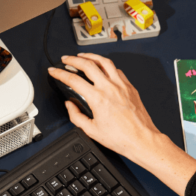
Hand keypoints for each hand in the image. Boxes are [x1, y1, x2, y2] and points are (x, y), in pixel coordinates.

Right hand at [48, 54, 195, 195]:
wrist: (141, 139)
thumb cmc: (121, 138)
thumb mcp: (91, 130)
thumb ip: (76, 116)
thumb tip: (70, 105)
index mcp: (98, 99)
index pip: (74, 80)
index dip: (60, 73)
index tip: (54, 71)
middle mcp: (110, 88)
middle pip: (88, 64)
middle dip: (73, 59)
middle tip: (66, 59)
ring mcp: (121, 85)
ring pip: (104, 62)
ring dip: (91, 56)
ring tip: (83, 56)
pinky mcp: (130, 87)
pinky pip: (116, 70)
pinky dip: (106, 65)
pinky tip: (103, 67)